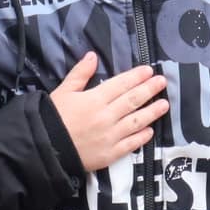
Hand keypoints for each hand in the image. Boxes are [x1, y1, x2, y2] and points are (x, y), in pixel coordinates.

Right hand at [48, 52, 168, 170]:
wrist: (44, 149)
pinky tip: (150, 131)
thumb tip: (92, 56)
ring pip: (136, 121)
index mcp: (94, 99)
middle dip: (149, 90)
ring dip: (152, 112)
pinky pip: (130, 144)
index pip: (121, 84)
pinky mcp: (110, 154)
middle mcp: (106, 116)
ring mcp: (110, 136)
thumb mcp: (62, 92)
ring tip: (165, 104)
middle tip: (162, 82)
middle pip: (133, 100)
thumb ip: (79, 74)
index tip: (149, 71)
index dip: (136, 77)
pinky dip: (141, 137)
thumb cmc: (52, 118)